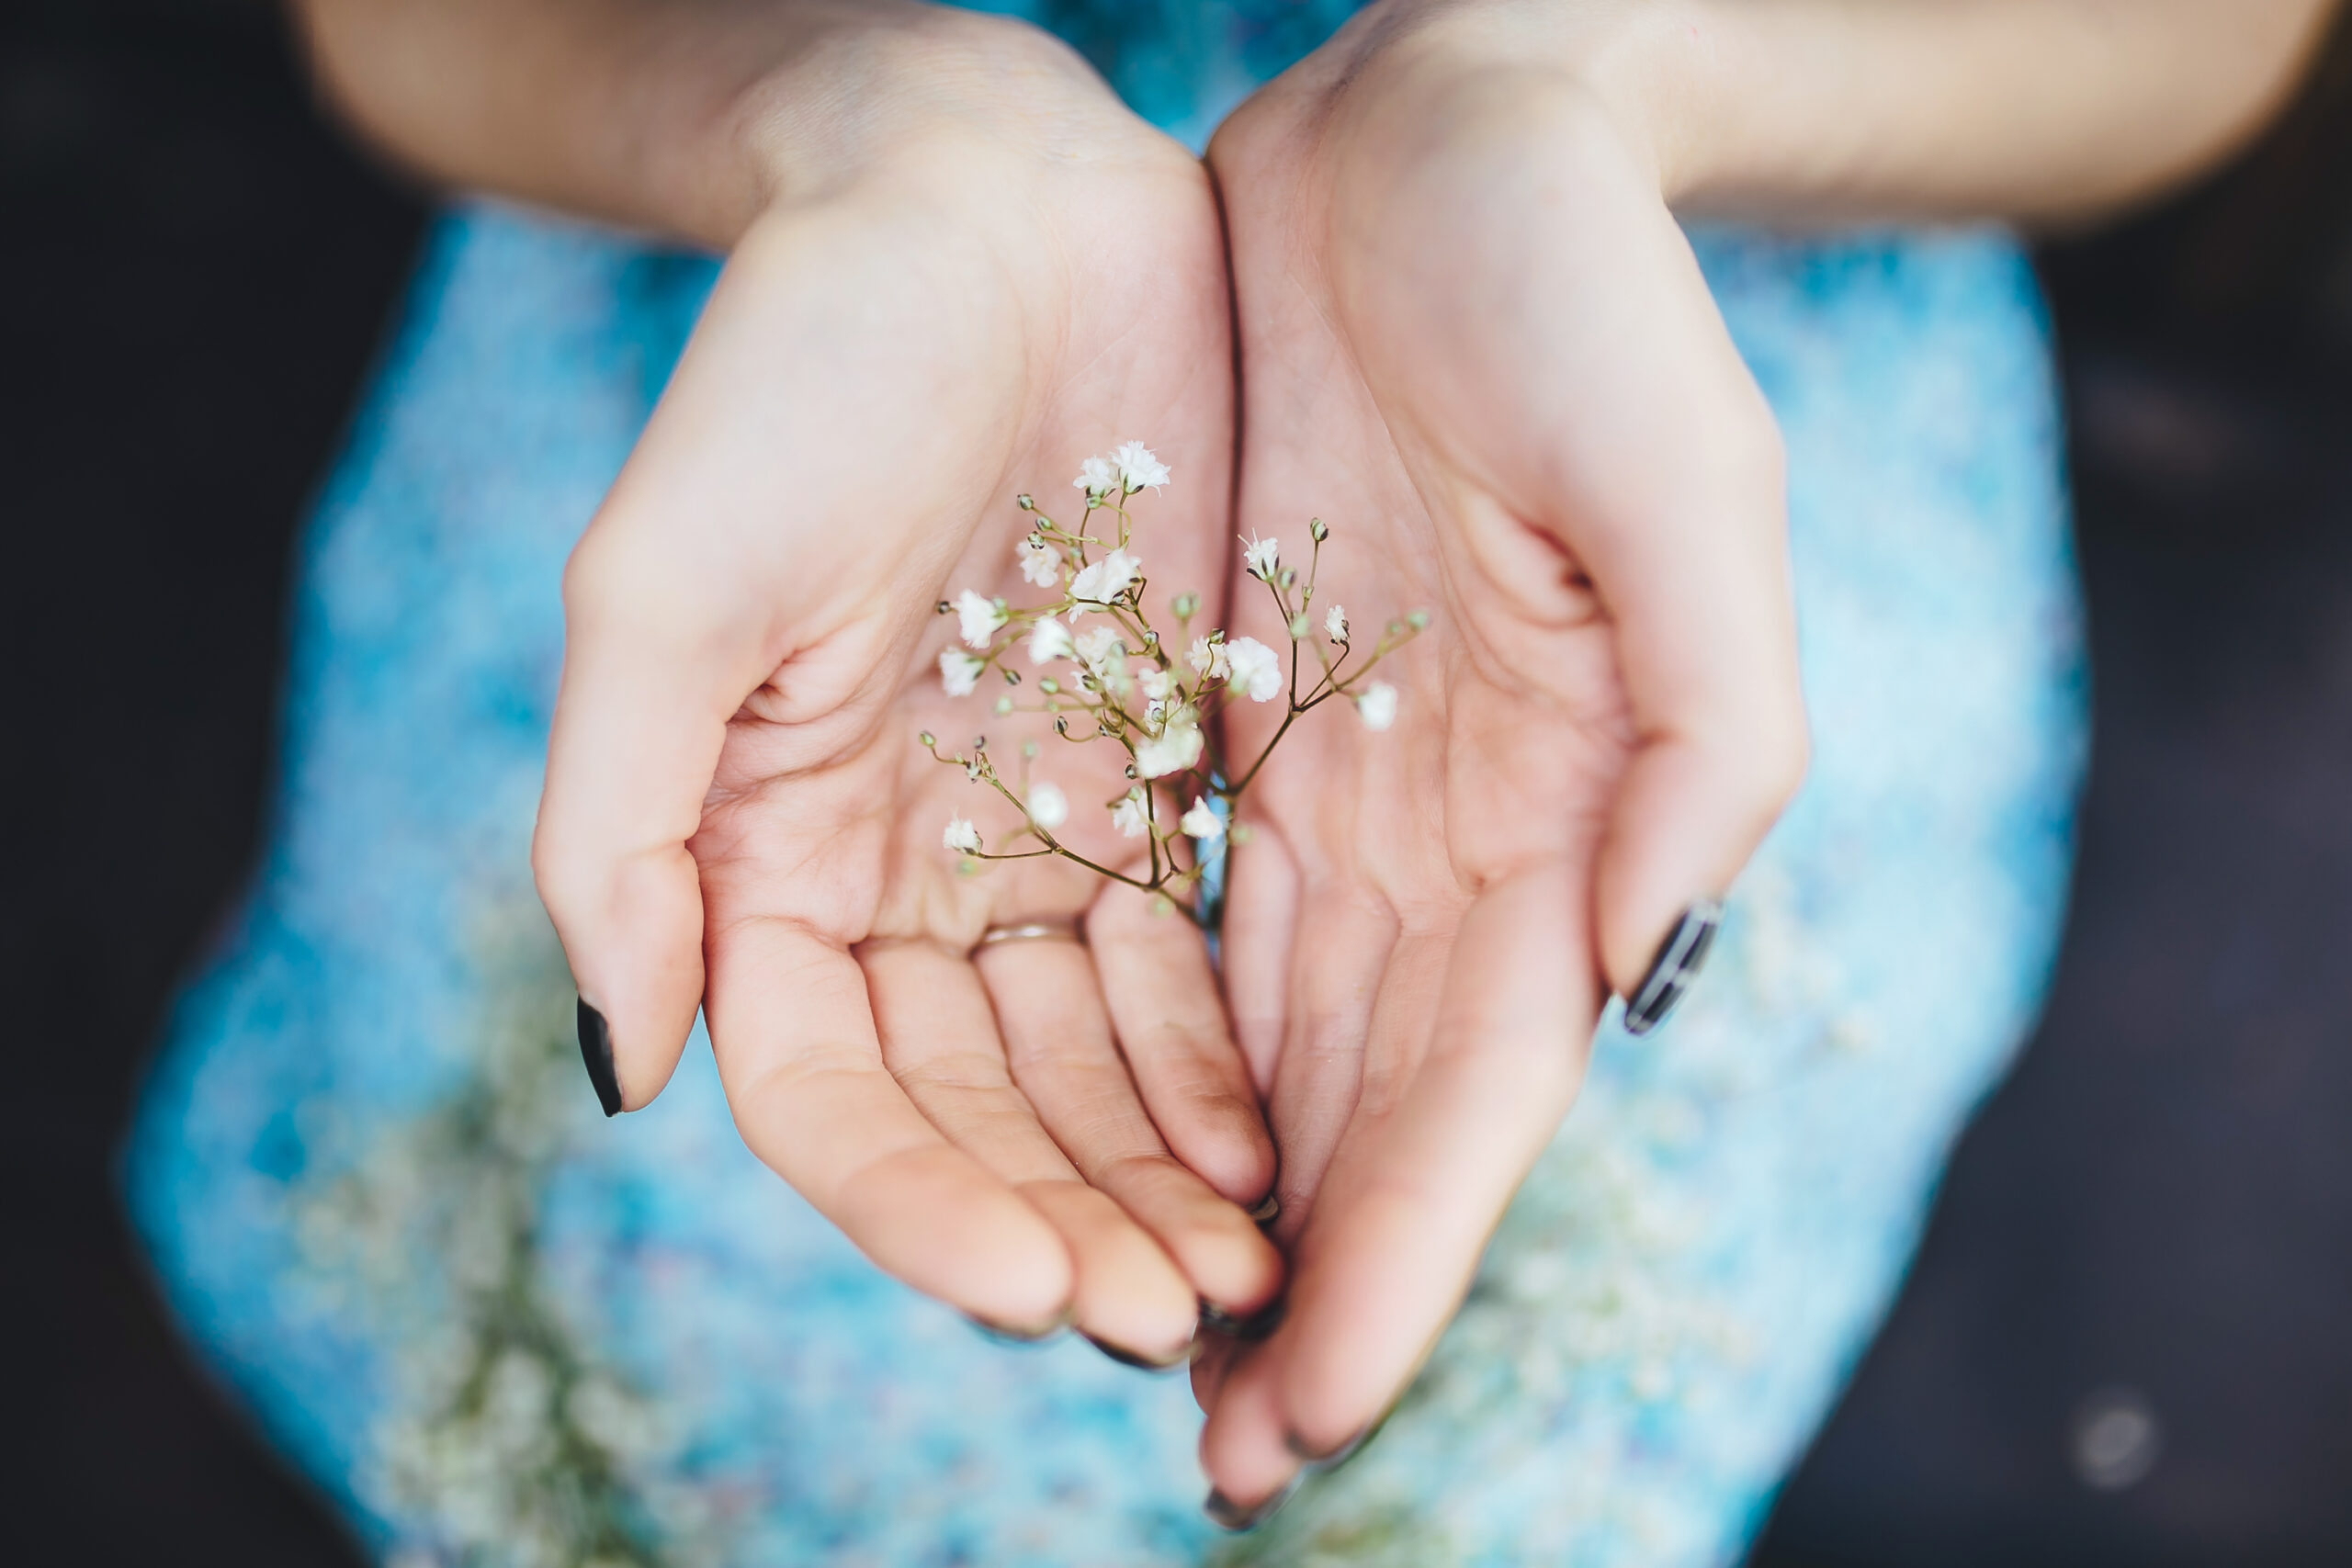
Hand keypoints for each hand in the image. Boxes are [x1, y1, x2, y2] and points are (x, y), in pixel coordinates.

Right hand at [532, 15, 1279, 1361]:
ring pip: (1082, 1066)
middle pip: (969, 1111)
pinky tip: (1278, 1147)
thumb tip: (626, 1068)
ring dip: (1148, 1180)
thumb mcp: (666, 582)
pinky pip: (1179, 965)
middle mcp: (890, 872)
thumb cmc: (801, 365)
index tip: (1031, 1287)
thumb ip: (621, 827)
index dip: (917, 1208)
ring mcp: (1021, 834)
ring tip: (1242, 1277)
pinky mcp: (1143, 780)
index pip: (825, 1094)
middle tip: (1172, 1323)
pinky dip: (1219, 1064)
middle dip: (1061, 1225)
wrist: (981, 207)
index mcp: (757, 852)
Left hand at [1193, 1, 1805, 1509]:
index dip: (1401, 1259)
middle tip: (1217, 1461)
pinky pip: (1187, 922)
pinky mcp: (1241, 721)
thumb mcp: (1689, 481)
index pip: (1476, 1089)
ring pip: (1271, 1049)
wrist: (1439, 137)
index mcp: (1571, 807)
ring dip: (1213, 1208)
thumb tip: (1640, 980)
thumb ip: (1714, 739)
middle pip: (1370, 1110)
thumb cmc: (1577, 289)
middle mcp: (1457, 830)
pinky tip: (1094, 1153)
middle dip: (1301, 1288)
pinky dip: (1150, 1054)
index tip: (1309, 1413)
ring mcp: (1346, 784)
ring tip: (1128, 1350)